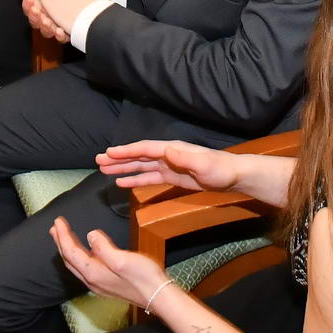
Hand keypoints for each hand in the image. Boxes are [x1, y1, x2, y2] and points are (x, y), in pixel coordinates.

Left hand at [50, 216, 170, 310]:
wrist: (157, 296)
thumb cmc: (143, 276)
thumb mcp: (122, 259)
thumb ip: (103, 247)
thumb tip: (90, 235)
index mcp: (93, 272)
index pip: (71, 251)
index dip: (63, 235)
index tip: (58, 220)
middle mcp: (92, 279)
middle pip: (69, 259)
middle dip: (60, 242)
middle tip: (54, 227)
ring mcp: (98, 283)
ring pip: (76, 264)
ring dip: (68, 249)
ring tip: (63, 237)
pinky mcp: (106, 284)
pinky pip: (84, 268)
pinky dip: (78, 256)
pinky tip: (84, 251)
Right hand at [97, 140, 240, 192]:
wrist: (234, 176)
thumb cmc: (220, 170)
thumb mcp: (203, 164)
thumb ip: (184, 158)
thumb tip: (165, 150)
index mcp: (172, 150)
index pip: (144, 149)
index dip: (126, 151)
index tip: (108, 153)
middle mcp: (168, 155)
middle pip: (138, 156)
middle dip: (118, 158)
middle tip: (98, 161)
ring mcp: (169, 166)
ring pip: (141, 166)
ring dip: (123, 168)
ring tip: (104, 171)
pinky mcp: (173, 177)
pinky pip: (149, 177)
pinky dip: (135, 179)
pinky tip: (123, 183)